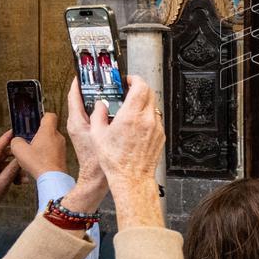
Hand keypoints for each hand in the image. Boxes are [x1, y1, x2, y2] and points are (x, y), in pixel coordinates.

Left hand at [0, 130, 21, 214]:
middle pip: (4, 155)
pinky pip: (4, 170)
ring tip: (23, 178)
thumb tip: (20, 158)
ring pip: (6, 163)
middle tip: (28, 156)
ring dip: (16, 169)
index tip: (16, 129)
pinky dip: (12, 175)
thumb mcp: (0, 185)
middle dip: (17, 158)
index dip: (7, 138)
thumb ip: (11, 171)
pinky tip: (19, 182)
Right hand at [10, 113, 66, 179]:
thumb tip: (17, 140)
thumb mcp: (19, 150)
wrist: (53, 178)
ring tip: (32, 152)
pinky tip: (38, 160)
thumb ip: (16, 141)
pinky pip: (53, 150)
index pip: (49, 115)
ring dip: (42, 144)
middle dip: (38, 133)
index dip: (41, 116)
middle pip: (48, 129)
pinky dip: (46, 153)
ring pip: (51, 140)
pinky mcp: (62, 156)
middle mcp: (58, 137)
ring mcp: (62, 147)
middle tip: (29, 139)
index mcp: (48, 131)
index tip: (34, 120)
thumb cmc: (39, 164)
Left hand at [66, 78, 105, 188]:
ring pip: (89, 107)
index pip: (73, 95)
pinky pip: (95, 116)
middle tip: (98, 78)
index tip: (83, 71)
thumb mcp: (97, 134)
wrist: (97, 179)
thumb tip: (101, 102)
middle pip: (81, 99)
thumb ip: (99, 116)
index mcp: (75, 121)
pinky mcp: (90, 134)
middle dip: (89, 88)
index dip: (78, 82)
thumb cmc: (94, 161)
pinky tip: (113, 108)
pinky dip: (102, 109)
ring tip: (107, 90)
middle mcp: (76, 124)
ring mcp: (83, 129)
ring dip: (96, 98)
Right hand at [88, 76, 164, 228]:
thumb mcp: (97, 136)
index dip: (134, 79)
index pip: (140, 86)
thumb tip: (99, 105)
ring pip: (153, 105)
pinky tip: (137, 125)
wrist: (132, 179)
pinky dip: (147, 116)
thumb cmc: (115, 161)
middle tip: (129, 91)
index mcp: (131, 116)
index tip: (128, 81)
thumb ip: (98, 115)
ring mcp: (156, 127)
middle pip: (149, 92)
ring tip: (131, 109)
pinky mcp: (160, 135)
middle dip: (139, 88)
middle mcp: (146, 119)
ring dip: (143, 103)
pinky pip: (155, 119)